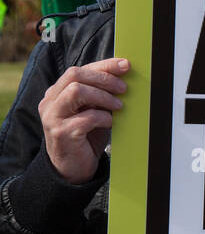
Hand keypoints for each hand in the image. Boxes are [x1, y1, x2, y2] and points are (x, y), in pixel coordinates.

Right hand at [38, 58, 128, 183]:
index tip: (126, 65)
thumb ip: (100, 94)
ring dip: (103, 96)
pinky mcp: (61, 134)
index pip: (79, 69)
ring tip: (118, 106)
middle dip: (104, 78)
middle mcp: (50, 102)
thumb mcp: (93, 110)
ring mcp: (53, 117)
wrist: (72, 168)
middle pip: (75, 75)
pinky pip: (85, 118)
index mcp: (57, 93)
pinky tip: (109, 123)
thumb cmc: (86, 136)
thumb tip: (123, 74)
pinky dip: (103, 118)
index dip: (104, 65)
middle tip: (124, 89)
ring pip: (76, 91)